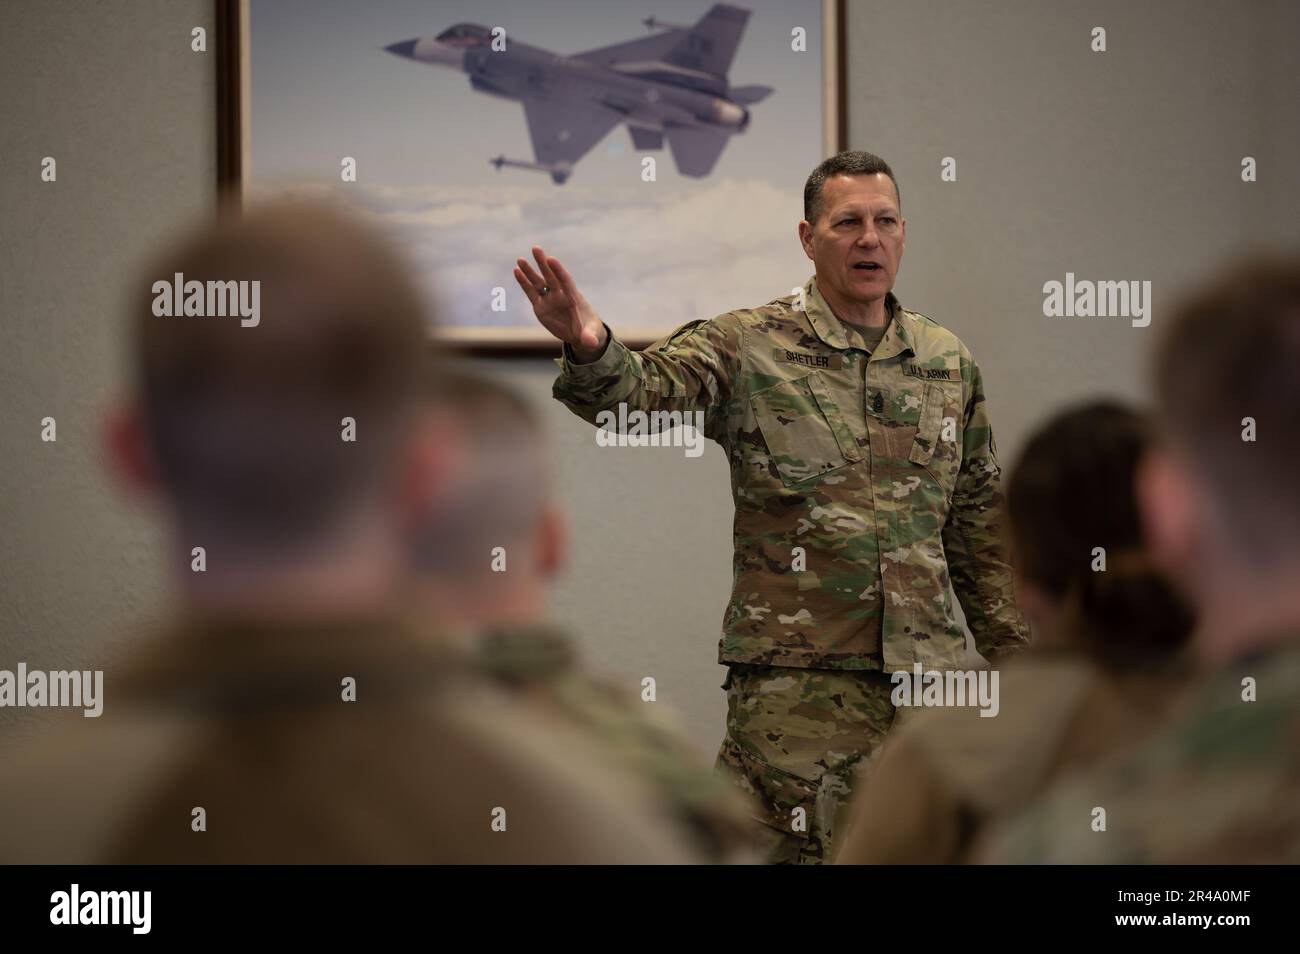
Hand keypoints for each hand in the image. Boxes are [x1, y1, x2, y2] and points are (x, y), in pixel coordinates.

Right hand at [514, 246, 607, 361]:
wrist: (582, 333)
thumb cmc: (589, 330)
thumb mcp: (592, 336)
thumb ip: (590, 337)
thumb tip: (590, 343)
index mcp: (574, 297)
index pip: (565, 280)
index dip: (559, 270)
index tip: (551, 259)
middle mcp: (560, 295)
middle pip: (551, 276)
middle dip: (543, 263)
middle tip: (536, 248)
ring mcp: (550, 300)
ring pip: (539, 282)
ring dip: (530, 271)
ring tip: (520, 260)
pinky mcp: (541, 307)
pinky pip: (531, 293)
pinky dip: (524, 282)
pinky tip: (516, 271)